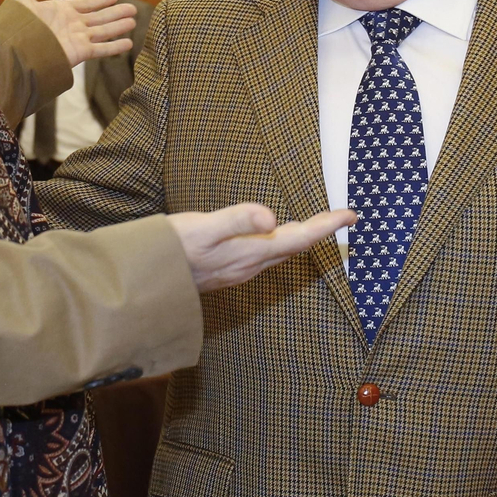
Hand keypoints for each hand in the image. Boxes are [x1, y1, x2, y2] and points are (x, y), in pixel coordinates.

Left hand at [6, 0, 136, 66]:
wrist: (14, 51)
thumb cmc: (15, 26)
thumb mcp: (21, 0)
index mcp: (61, 12)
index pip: (86, 4)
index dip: (100, 1)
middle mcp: (72, 25)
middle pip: (100, 17)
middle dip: (116, 13)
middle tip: (132, 9)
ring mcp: (77, 39)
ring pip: (104, 31)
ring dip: (119, 26)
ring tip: (133, 21)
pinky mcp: (80, 53)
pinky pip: (101, 48)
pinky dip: (115, 46)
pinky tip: (128, 42)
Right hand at [170, 203, 355, 292]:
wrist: (146, 282)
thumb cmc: (172, 249)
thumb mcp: (202, 227)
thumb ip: (237, 220)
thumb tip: (272, 217)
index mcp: (250, 252)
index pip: (299, 238)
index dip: (326, 227)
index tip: (350, 215)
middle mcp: (250, 265)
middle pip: (294, 247)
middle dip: (320, 232)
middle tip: (342, 218)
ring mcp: (239, 271)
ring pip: (280, 253)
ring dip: (300, 238)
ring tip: (317, 226)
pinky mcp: (227, 271)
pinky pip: (264, 257)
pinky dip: (280, 244)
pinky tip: (275, 238)